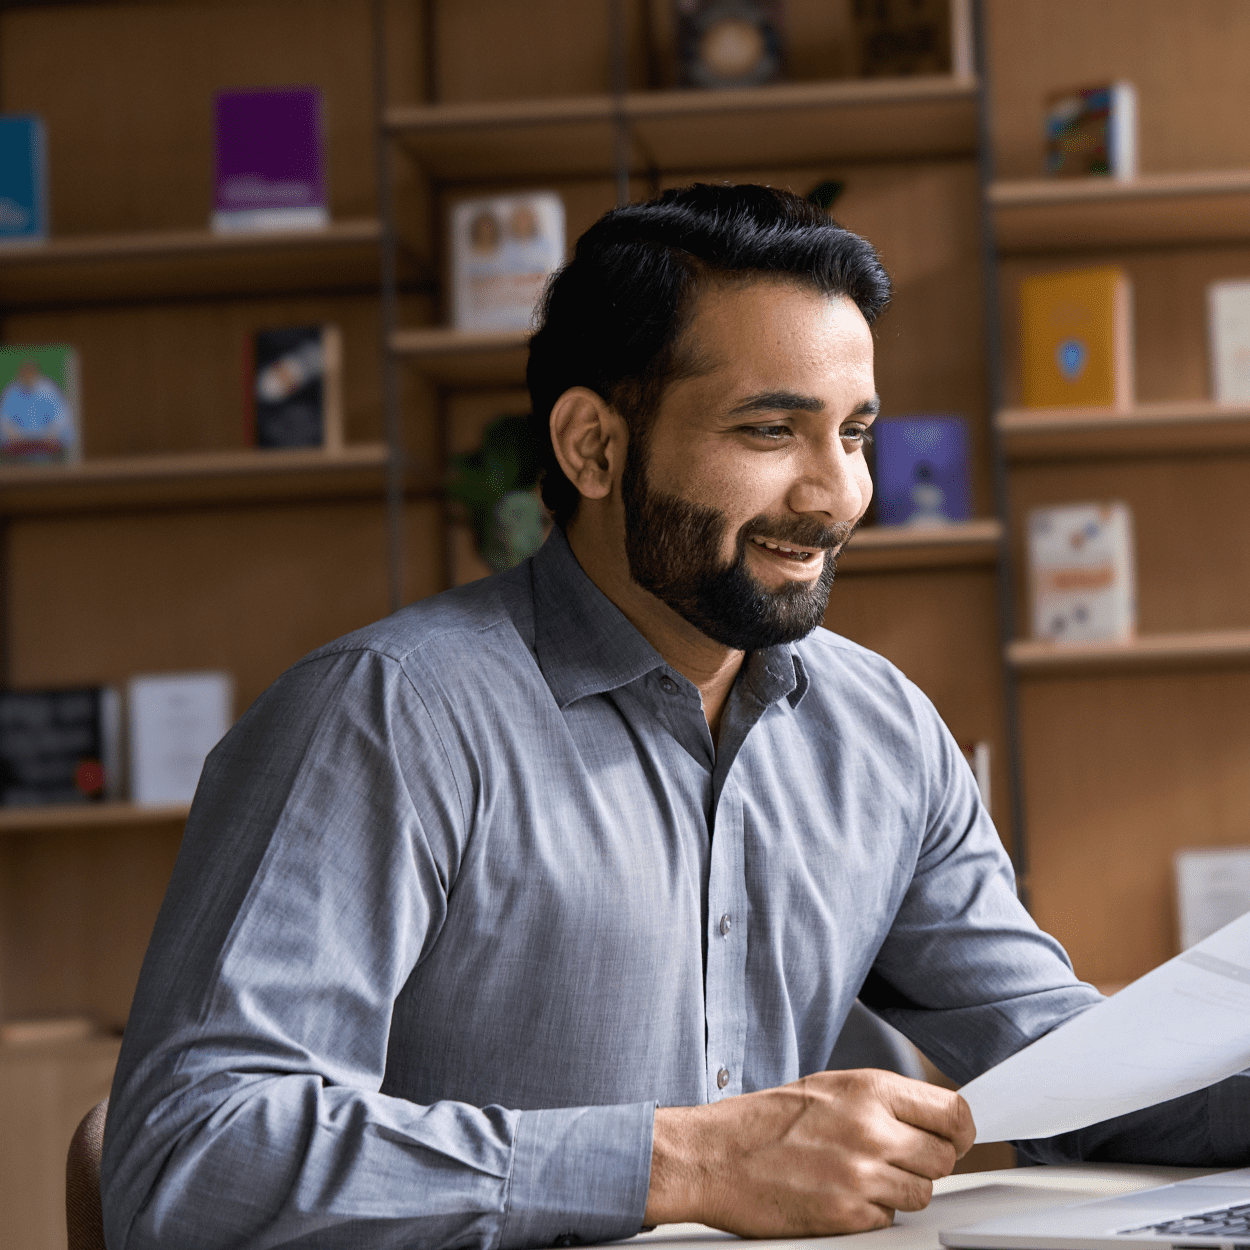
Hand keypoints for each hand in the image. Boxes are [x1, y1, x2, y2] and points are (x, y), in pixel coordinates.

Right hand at [643, 1069, 974, 1236]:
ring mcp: (861, 1176)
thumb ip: (881, 1102)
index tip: (955, 1137)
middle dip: (926, 1162)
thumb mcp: (828, 1089)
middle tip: (895, 1159)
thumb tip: (931, 1120)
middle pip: (944, 1158)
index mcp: (868, 1089)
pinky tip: (838, 1194)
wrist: (714, 1157)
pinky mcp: (847, 1216)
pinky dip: (871, 1213)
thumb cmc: (764, 1122)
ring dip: (899, 1190)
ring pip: (921, 1193)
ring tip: (858, 1175)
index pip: (952, 1112)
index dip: (960, 1130)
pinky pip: (888, 1221)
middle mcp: (871, 1130)